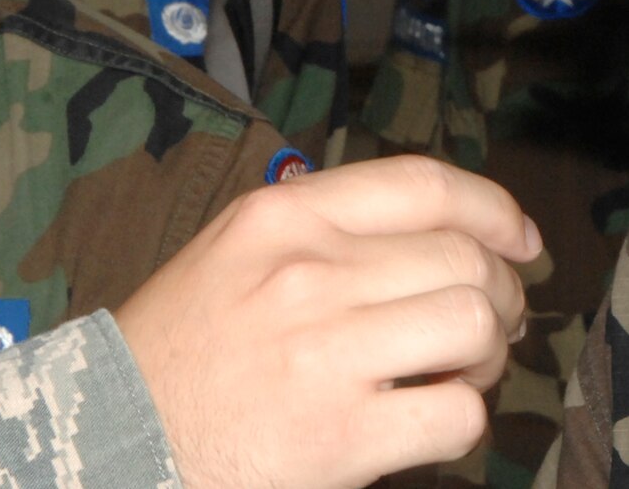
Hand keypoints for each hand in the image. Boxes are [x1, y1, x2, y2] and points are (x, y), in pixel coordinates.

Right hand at [113, 155, 541, 488]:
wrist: (106, 442)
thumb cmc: (178, 354)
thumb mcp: (234, 253)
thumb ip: (324, 229)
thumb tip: (438, 233)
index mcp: (284, 217)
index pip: (424, 186)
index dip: (494, 209)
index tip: (522, 240)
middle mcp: (308, 272)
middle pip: (463, 258)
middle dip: (501, 294)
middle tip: (493, 326)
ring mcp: (325, 353)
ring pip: (473, 324)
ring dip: (488, 355)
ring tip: (462, 374)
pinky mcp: (338, 436)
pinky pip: (455, 414)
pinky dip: (463, 421)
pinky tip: (432, 421)